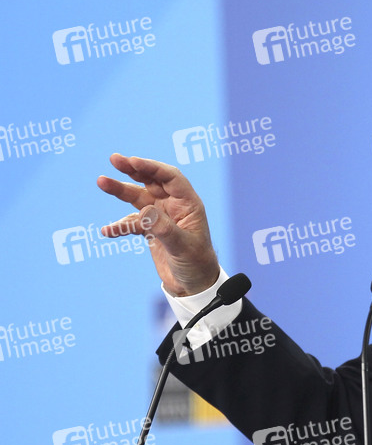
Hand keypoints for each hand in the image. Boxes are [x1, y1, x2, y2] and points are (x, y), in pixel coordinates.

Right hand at [97, 154, 220, 295]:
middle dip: (134, 169)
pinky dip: (119, 225)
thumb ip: (164, 229)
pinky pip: (132, 222)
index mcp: (188, 204)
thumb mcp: (182, 247)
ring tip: (101, 181)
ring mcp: (161, 217)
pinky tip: (107, 231)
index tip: (131, 161)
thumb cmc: (196, 264)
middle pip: (152, 181)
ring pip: (138, 198)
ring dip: (121, 190)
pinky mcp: (151, 230)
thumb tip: (144, 211)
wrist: (193, 285)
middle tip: (114, 159)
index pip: (170, 177)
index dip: (151, 167)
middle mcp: (174, 206)